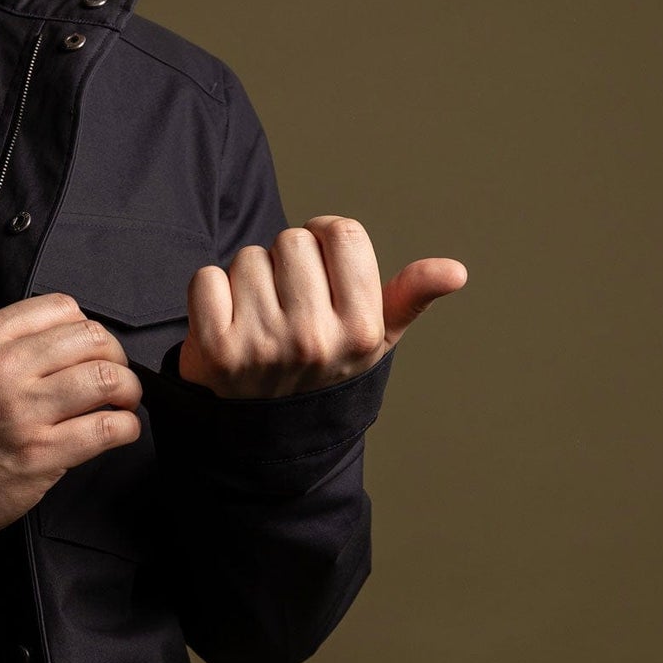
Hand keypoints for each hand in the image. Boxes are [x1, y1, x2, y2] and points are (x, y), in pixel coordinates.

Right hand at [0, 293, 140, 545]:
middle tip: (114, 376)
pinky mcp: (41, 454)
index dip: (86, 328)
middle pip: (93, 339)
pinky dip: (127, 427)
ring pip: (108, 379)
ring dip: (128, 390)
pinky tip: (120, 431)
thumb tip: (64, 341)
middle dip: (115, 357)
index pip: (62, 308)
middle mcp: (3, 368)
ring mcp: (24, 412)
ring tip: (122, 403)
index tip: (89, 349)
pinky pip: (108, 428)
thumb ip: (3, 344)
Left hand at [176, 216, 467, 397]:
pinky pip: (206, 279)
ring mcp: (264, 345)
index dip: (325, 237)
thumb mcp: (373, 340)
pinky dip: (209, 293)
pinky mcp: (216, 351)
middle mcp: (315, 339)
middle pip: (292, 240)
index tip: (318, 263)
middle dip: (284, 263)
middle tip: (283, 305)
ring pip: (248, 258)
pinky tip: (223, 324)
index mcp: (361, 330)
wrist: (260, 429)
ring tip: (255, 319)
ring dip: (246, 280)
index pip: (343, 233)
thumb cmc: (320, 370)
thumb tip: (456, 271)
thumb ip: (409, 298)